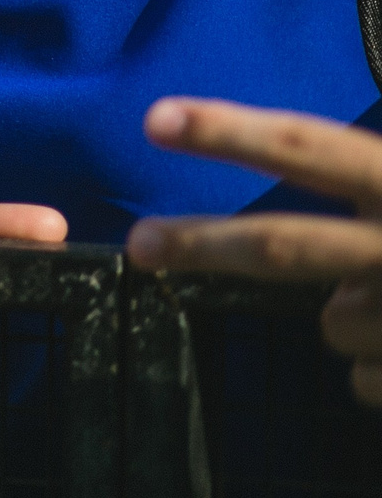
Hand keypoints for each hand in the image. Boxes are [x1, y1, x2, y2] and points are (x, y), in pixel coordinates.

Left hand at [126, 97, 381, 405]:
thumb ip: (373, 180)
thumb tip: (321, 217)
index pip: (311, 146)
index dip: (231, 131)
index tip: (155, 118)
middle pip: (281, 245)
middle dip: (200, 243)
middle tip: (138, 247)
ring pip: (334, 324)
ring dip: (359, 318)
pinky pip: (367, 380)